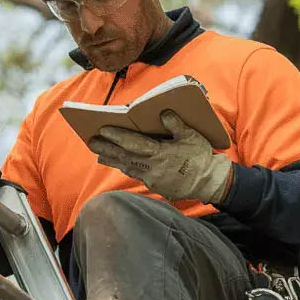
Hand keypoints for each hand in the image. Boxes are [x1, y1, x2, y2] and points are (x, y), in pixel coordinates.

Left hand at [91, 111, 232, 203]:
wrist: (208, 182)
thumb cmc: (200, 157)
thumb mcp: (192, 136)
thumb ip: (176, 124)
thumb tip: (163, 113)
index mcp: (161, 153)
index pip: (133, 143)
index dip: (116, 136)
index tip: (102, 129)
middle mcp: (152, 167)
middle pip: (124, 157)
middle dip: (106, 148)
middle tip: (91, 141)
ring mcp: (152, 178)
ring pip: (127, 167)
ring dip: (112, 159)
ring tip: (98, 152)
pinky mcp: (154, 186)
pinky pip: (135, 174)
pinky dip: (125, 167)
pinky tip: (118, 163)